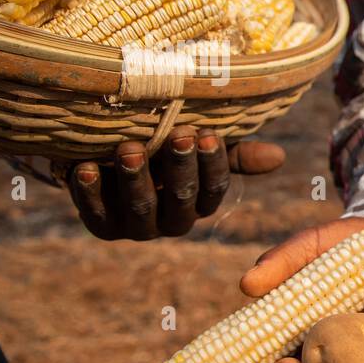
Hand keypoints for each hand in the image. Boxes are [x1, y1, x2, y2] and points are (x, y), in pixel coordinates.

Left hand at [62, 126, 284, 239]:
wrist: (108, 156)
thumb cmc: (162, 149)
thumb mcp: (197, 148)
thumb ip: (233, 154)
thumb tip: (279, 157)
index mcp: (200, 204)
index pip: (213, 189)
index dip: (212, 165)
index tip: (208, 134)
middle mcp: (173, 222)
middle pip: (181, 200)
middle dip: (179, 167)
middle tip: (177, 134)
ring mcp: (137, 228)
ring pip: (141, 210)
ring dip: (136, 179)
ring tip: (129, 148)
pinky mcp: (102, 227)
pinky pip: (96, 214)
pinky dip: (89, 192)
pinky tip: (84, 167)